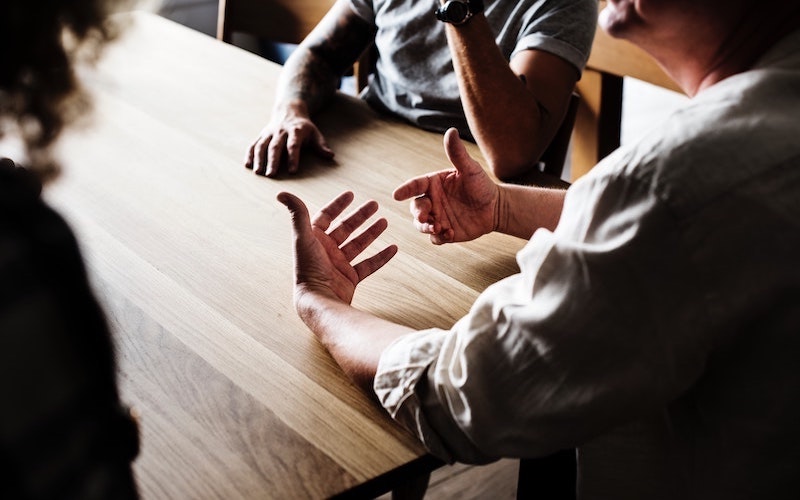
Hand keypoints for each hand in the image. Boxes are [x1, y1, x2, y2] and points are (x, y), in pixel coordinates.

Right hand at [246, 105, 333, 176]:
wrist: (289, 110)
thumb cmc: (304, 127)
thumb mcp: (315, 133)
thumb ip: (321, 145)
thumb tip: (330, 156)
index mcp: (295, 131)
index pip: (294, 145)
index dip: (293, 158)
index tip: (293, 171)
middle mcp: (280, 132)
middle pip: (275, 146)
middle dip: (273, 161)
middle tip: (271, 175)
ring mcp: (269, 133)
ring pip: (262, 145)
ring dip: (259, 159)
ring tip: (258, 173)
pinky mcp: (261, 135)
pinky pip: (253, 144)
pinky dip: (250, 154)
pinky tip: (247, 165)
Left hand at [277, 191, 396, 304]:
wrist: (318, 301)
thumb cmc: (308, 270)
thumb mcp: (303, 237)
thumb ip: (297, 214)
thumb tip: (281, 193)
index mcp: (314, 240)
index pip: (326, 217)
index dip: (338, 205)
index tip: (351, 194)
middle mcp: (326, 251)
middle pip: (346, 228)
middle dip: (360, 216)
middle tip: (375, 204)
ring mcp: (339, 265)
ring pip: (358, 245)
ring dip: (371, 233)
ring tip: (384, 221)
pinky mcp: (350, 279)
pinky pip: (368, 265)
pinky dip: (381, 257)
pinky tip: (393, 248)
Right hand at [393, 128, 498, 243]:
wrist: (495, 208)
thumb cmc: (481, 185)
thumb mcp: (470, 169)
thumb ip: (457, 153)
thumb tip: (451, 131)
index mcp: (433, 184)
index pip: (415, 185)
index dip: (405, 189)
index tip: (396, 195)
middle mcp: (432, 201)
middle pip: (415, 208)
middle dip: (418, 213)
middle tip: (426, 217)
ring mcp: (437, 217)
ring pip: (421, 225)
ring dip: (426, 227)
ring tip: (438, 228)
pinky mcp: (444, 232)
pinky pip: (435, 238)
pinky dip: (438, 237)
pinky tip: (450, 233)